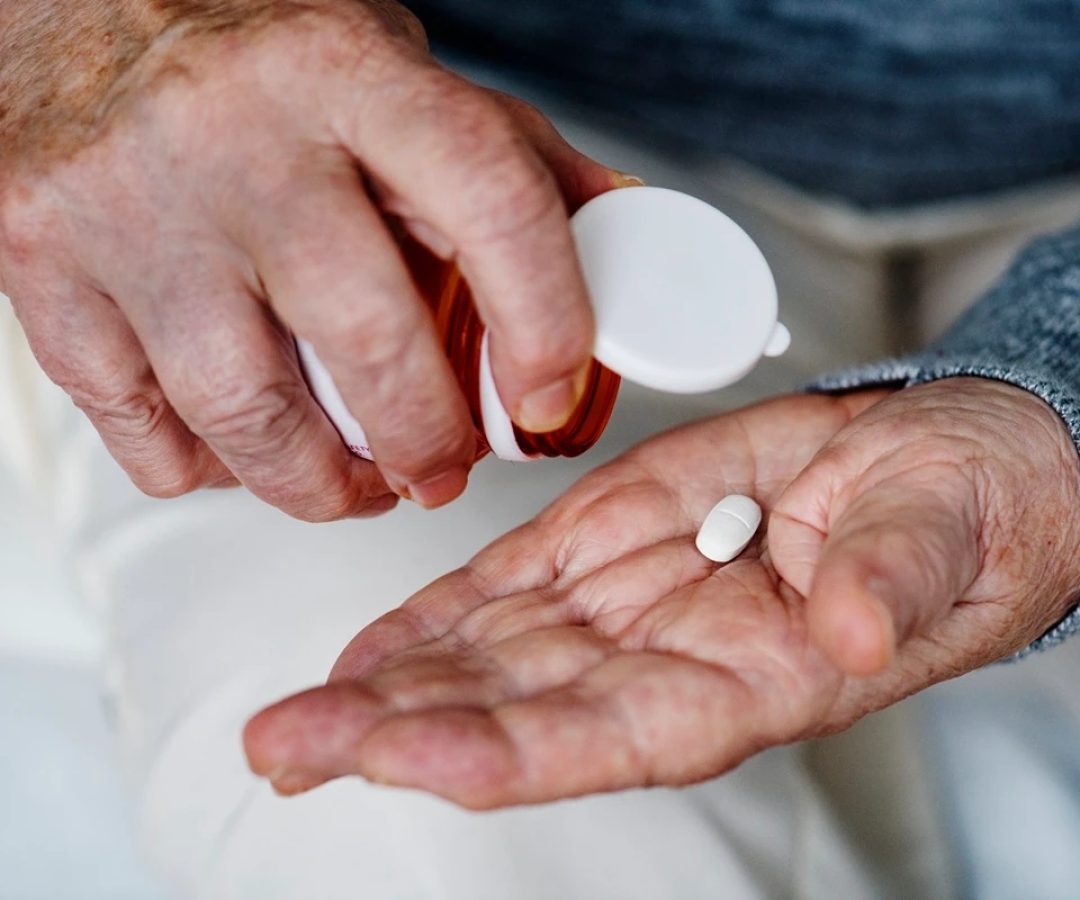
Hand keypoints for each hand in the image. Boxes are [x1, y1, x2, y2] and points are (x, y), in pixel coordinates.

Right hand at [0, 0, 622, 518]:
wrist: (75, 10)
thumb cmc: (252, 53)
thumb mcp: (393, 72)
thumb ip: (502, 152)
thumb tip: (612, 229)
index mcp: (348, 74)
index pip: (488, 200)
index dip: (543, 321)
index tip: (546, 398)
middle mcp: (235, 136)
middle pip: (364, 338)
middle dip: (426, 441)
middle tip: (442, 469)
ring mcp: (129, 207)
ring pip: (244, 412)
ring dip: (320, 484)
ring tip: (353, 485)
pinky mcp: (43, 266)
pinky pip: (138, 429)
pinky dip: (207, 469)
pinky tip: (243, 450)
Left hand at [244, 379, 1079, 806]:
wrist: (936, 465)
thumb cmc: (959, 511)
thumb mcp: (945, 533)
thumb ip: (893, 579)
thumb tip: (855, 625)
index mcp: (753, 678)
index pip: (614, 736)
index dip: (512, 749)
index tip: (408, 755)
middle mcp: (669, 659)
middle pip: (517, 710)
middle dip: (399, 731)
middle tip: (288, 743)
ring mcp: (630, 603)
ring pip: (491, 657)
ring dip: (389, 684)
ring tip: (294, 712)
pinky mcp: (609, 540)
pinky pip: (508, 589)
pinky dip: (434, 617)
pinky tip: (366, 650)